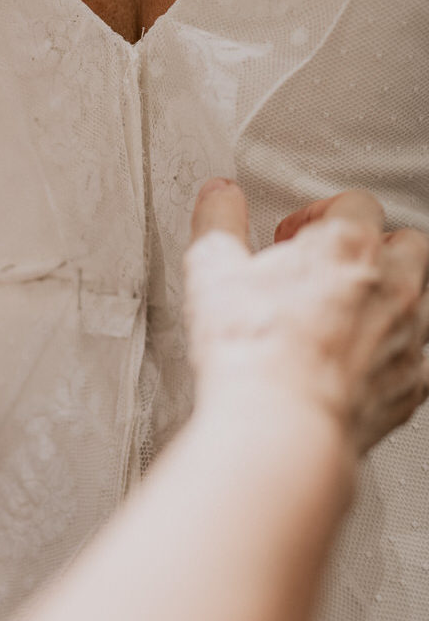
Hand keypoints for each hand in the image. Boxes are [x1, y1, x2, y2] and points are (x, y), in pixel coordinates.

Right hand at [185, 181, 428, 454]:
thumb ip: (218, 221)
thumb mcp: (212, 268)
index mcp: (346, 246)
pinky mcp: (407, 387)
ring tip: (344, 312)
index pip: (353, 204)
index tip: (292, 237)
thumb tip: (219, 196)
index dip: (318, 215)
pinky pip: (416, 357)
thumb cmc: (251, 350)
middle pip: (405, 243)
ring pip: (420, 298)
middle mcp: (389, 286)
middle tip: (329, 268)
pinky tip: (355, 360)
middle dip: (371, 249)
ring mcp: (405, 337)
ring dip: (388, 297)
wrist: (277, 424)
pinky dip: (391, 353)